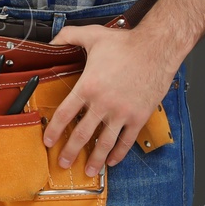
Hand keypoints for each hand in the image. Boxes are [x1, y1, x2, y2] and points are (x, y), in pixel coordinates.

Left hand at [42, 24, 176, 176]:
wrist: (156, 49)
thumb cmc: (126, 43)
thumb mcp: (92, 35)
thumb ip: (69, 36)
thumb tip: (53, 40)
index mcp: (88, 86)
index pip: (65, 114)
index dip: (54, 130)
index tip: (48, 140)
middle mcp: (103, 103)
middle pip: (82, 134)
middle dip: (70, 151)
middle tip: (63, 162)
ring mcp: (121, 112)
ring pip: (105, 142)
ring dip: (94, 159)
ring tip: (88, 170)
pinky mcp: (138, 117)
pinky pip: (127, 140)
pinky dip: (119, 153)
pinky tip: (112, 161)